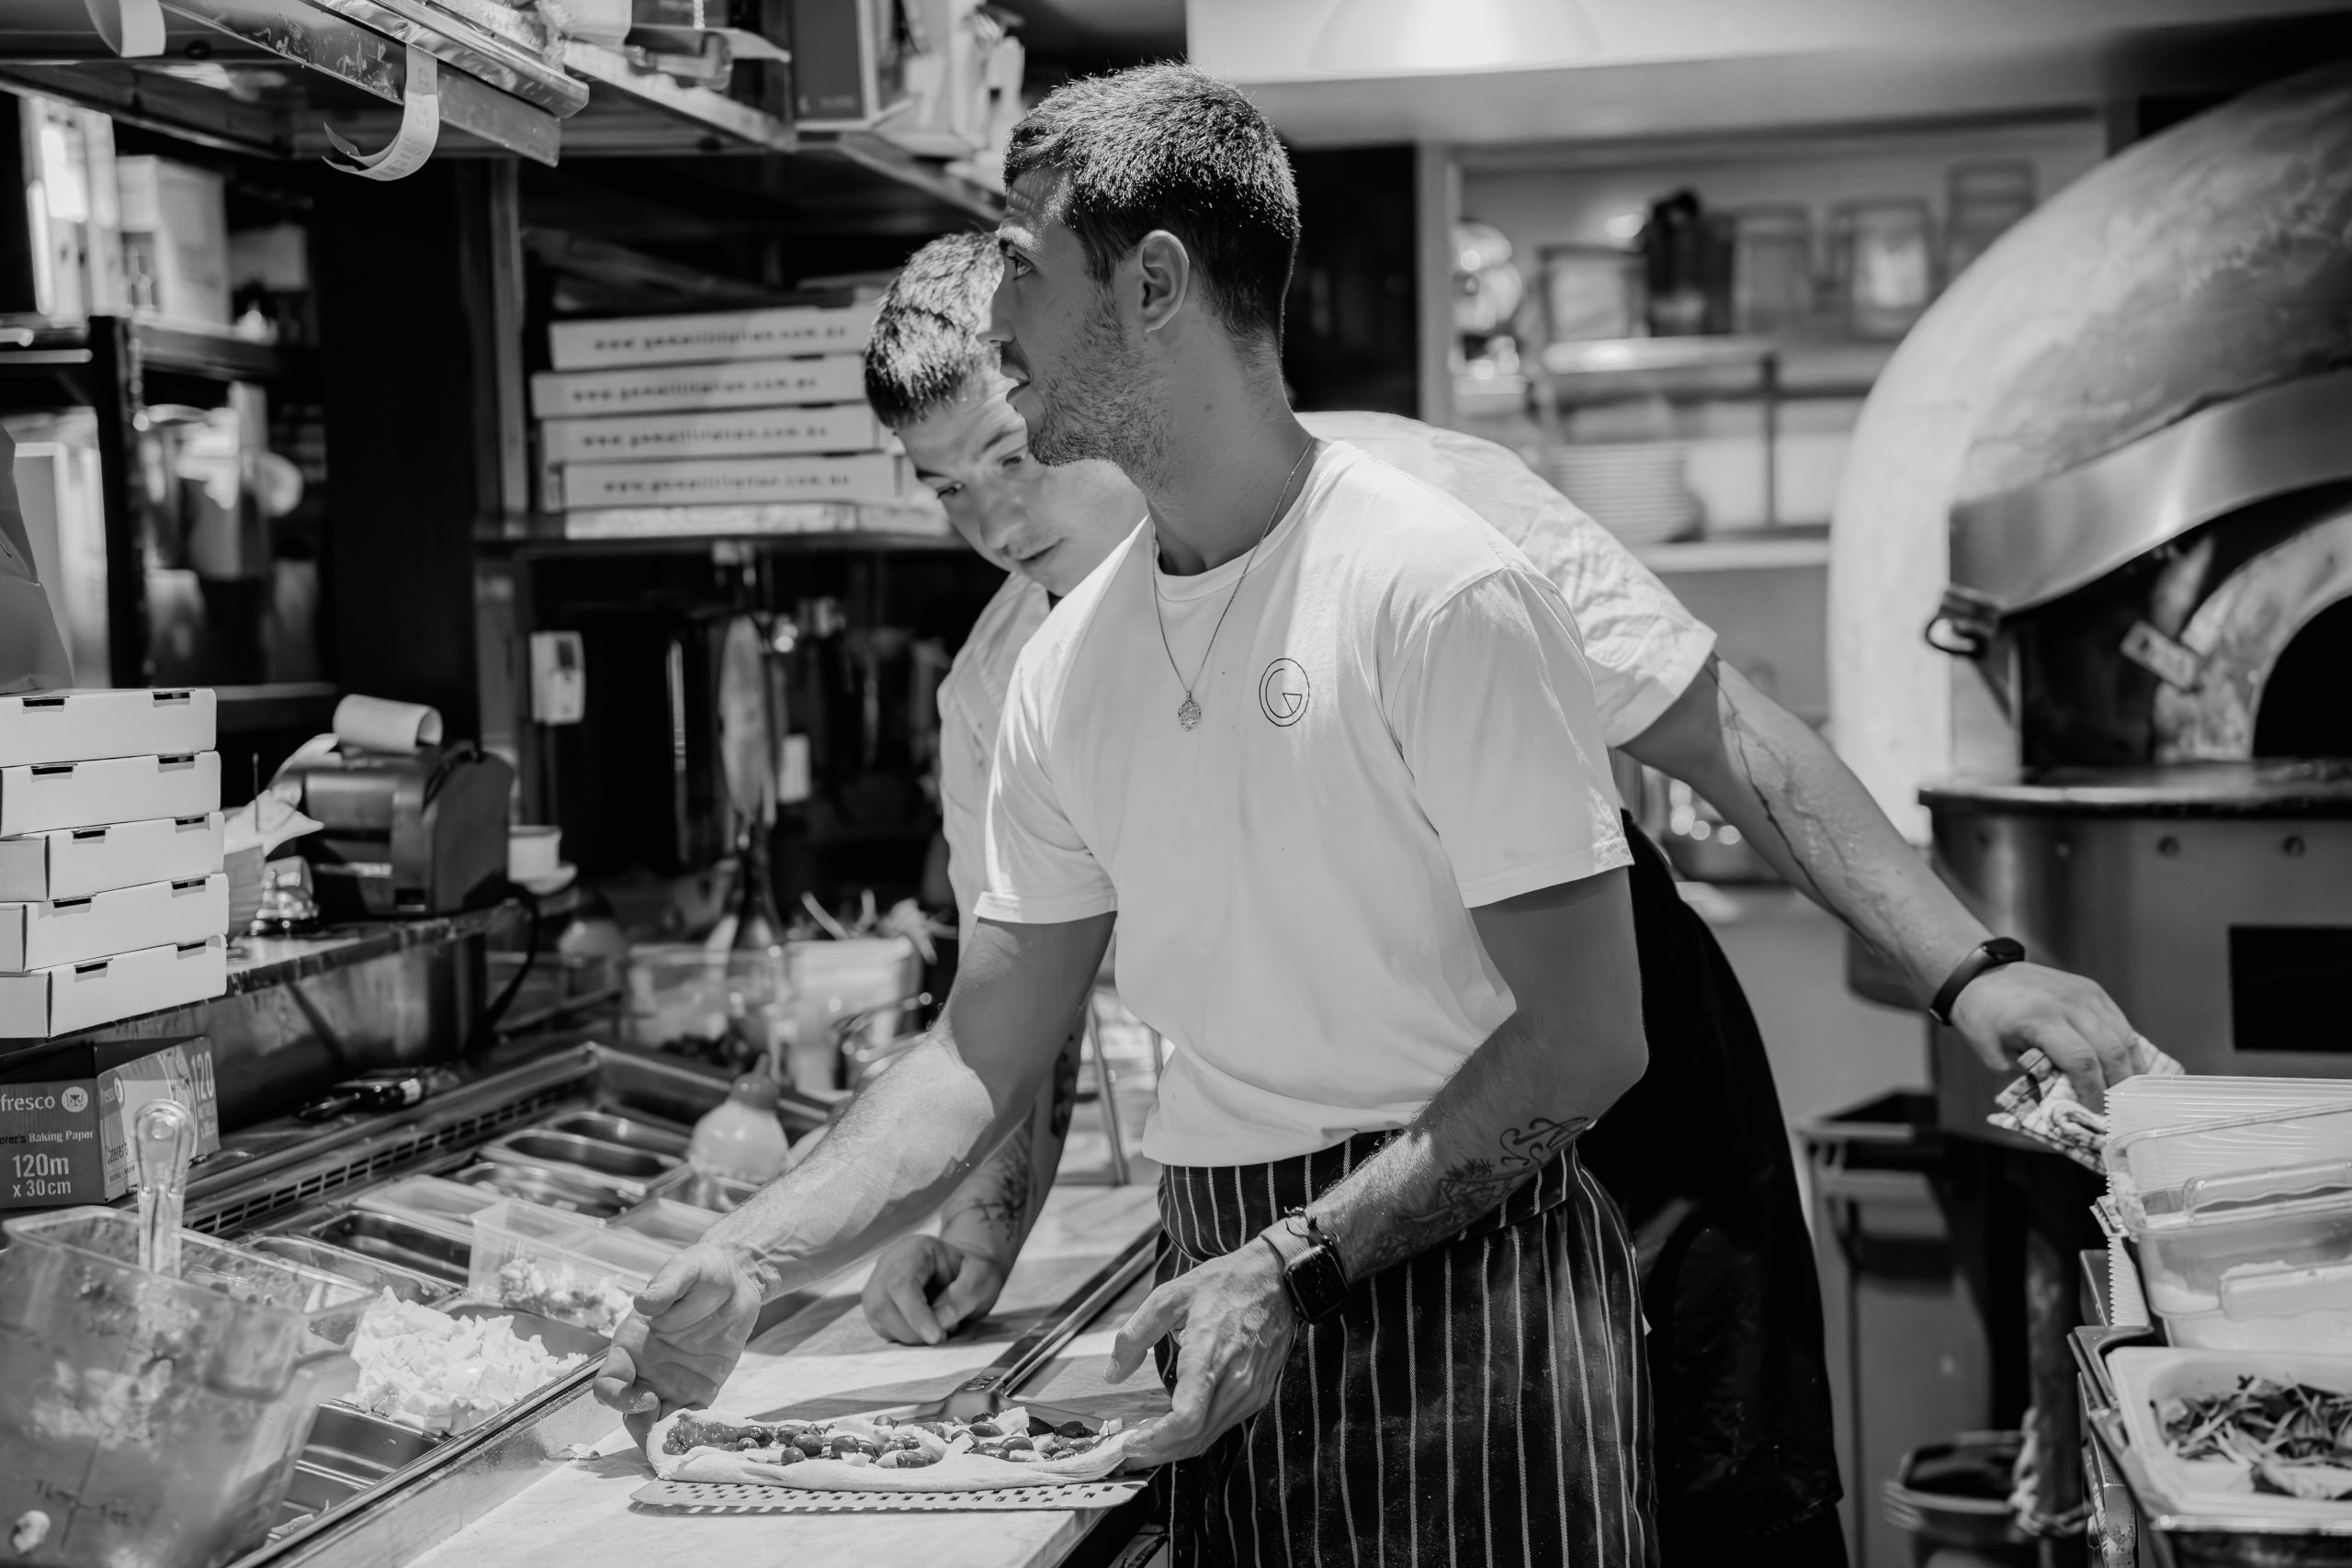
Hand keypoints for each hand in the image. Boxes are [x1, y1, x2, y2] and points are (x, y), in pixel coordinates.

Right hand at [593, 1242, 765, 1444]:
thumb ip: (666, 1286)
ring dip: (665, 1441)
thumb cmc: (701, 1271)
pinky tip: (705, 1443)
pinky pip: (691, 1420)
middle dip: (641, 1431)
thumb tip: (644, 1300)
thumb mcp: (685, 1270)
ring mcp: (673, 1383)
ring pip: (657, 1424)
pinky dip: (693, 1435)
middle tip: (665, 1437)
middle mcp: (646, 1370)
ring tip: (684, 1451)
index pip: (608, 1382)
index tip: (645, 1397)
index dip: (618, 1397)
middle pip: (629, 1414)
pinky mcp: (701, 1390)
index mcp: (631, 1344)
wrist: (737, 1280)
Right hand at [861, 1235, 1009, 1345]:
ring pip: (878, 1319)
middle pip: (882, 1304)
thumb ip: (965, 1295)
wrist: (964, 1274)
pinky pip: (882, 1328)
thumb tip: (940, 1320)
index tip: (936, 1336)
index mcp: (915, 1249)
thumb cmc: (973, 1273)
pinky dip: (904, 1336)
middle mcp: (889, 1264)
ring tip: (939, 1327)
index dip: (915, 1313)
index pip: (901, 1283)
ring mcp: (878, 1284)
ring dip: (909, 1335)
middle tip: (943, 1335)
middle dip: (912, 1329)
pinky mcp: (876, 1305)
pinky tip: (925, 1327)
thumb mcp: (982, 1279)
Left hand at [1107, 1240, 1295, 1467]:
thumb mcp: (1169, 1297)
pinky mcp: (1258, 1394)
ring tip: (1145, 1442)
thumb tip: (1112, 1373)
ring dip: (1175, 1448)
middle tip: (1128, 1451)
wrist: (1277, 1280)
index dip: (1156, 1439)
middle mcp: (1233, 1379)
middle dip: (1157, 1451)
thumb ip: (1135, 1336)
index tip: (1130, 1442)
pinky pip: (1223, 1426)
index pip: (1187, 1415)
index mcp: (1207, 1352)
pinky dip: (1196, 1434)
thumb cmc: (1224, 1284)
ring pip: (1208, 1437)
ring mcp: (1250, 1390)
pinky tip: (1176, 1427)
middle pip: (1193, 1436)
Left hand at [1950, 961, 2173, 1109]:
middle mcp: (2070, 1004)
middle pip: (2111, 1050)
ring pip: (2123, 1036)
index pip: (2081, 1060)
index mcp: (2042, 1019)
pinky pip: (2120, 1023)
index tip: (2095, 1112)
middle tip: (2116, 1109)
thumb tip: (2061, 1099)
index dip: (2093, 1090)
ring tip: (2126, 1094)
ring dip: (2129, 1069)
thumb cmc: (1983, 1017)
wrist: (1982, 974)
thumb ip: (2026, 1077)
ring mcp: (2085, 994)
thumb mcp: (1992, 1053)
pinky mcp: (2092, 990)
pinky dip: (2127, 1048)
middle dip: (2117, 1085)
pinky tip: (2126, 1069)